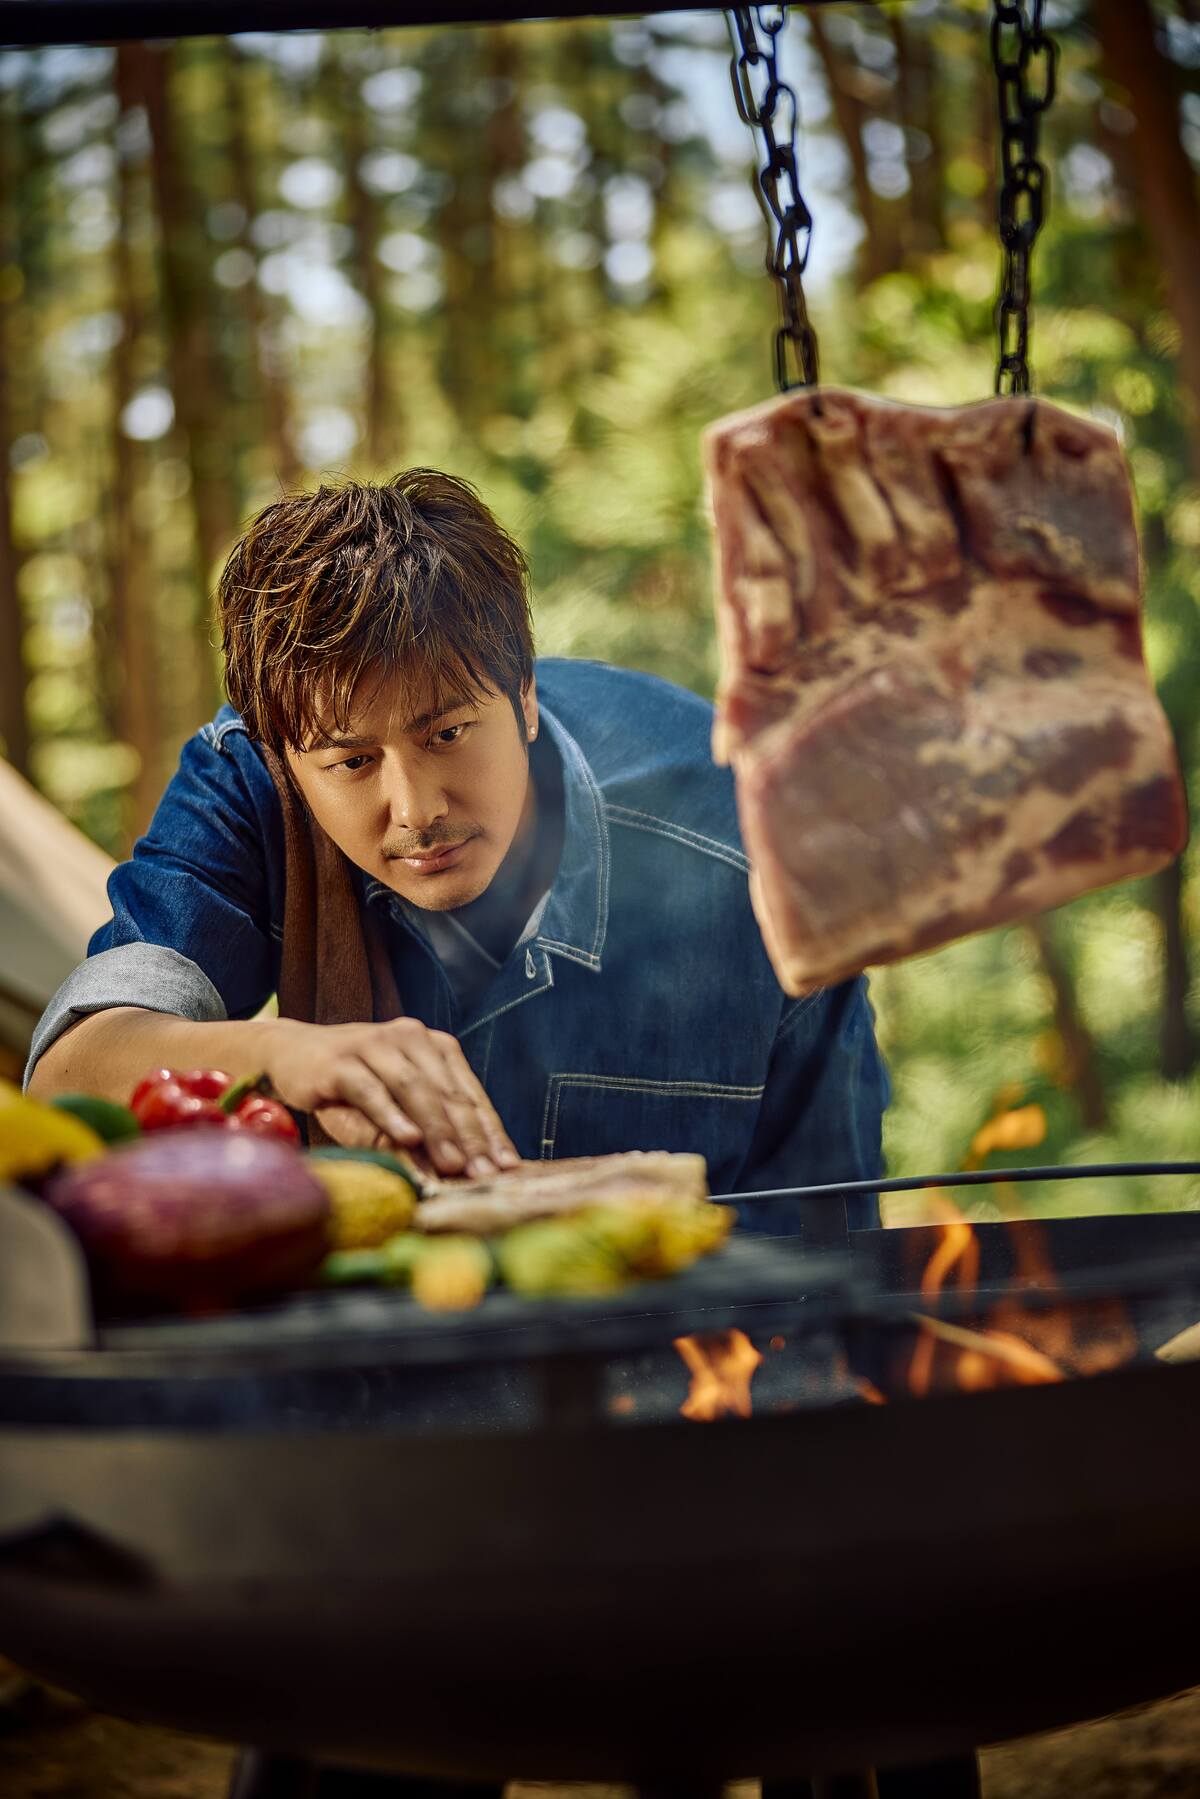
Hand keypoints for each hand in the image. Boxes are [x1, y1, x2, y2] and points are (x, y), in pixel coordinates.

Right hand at [263, 1017, 518, 1178]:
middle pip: (448, 1092)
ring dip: (437, 1130)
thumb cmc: (353, 1085)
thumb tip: (463, 1172)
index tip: (508, 1166)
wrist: (291, 1053)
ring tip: (453, 1164)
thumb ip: (428, 1127)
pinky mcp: (341, 1060)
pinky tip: (408, 1139)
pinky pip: (372, 1090)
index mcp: (435, 1046)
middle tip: (486, 1174)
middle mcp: (410, 1037)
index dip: (490, 1131)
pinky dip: (392, 1115)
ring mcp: (375, 1045)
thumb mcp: (397, 1104)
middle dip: (470, 1138)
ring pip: (415, 1089)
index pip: (470, 1093)